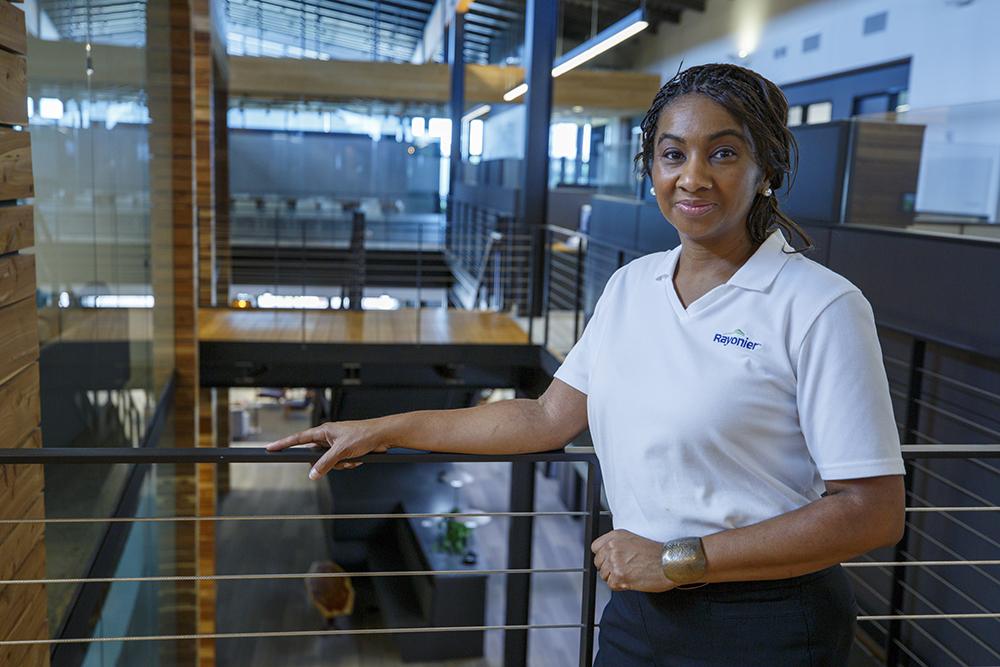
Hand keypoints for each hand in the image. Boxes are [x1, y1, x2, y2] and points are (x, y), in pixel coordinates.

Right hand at [265, 420, 389, 479]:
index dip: (283, 444)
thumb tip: (312, 474)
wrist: (382, 436)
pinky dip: (348, 464)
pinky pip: (340, 463)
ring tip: (353, 457)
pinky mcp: (346, 451)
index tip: (270, 448)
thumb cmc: (363, 434)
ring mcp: (337, 444)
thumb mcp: (341, 451)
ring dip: (341, 464)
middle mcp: (328, 436)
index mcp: (323, 431)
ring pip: (330, 463)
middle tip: (339, 460)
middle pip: (316, 456)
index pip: (298, 438)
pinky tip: (358, 459)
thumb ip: (325, 463)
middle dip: (328, 463)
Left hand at [591, 529, 675, 592]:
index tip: (608, 560)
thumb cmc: (656, 554)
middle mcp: (613, 547)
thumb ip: (617, 545)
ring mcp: (615, 562)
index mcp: (615, 536)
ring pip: (604, 575)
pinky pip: (611, 585)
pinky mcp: (619, 576)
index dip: (602, 556)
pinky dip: (621, 586)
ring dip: (615, 578)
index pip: (595, 547)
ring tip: (630, 574)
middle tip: (623, 569)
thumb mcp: (633, 539)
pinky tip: (632, 580)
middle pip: (598, 563)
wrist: (669, 563)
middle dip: (608, 568)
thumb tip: (606, 554)